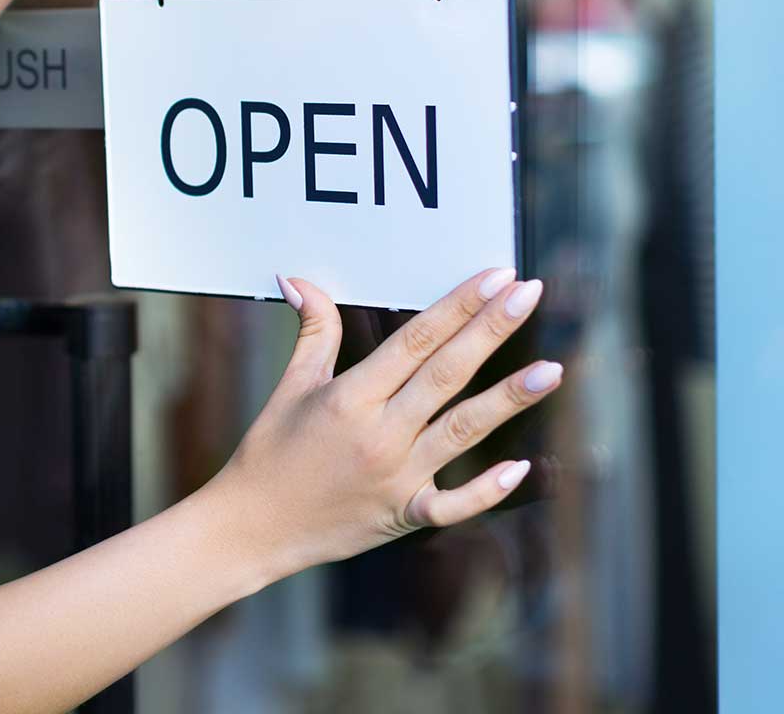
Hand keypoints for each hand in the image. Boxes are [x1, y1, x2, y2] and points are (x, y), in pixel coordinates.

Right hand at [207, 268, 563, 579]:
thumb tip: (298, 279)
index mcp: (349, 398)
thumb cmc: (269, 452)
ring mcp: (396, 476)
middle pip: (446, 373)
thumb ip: (311, 332)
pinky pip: (453, 503)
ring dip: (509, 399)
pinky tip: (522, 466)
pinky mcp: (404, 515)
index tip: (494, 276)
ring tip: (551, 370)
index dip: (457, 305)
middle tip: (528, 293)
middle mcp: (379, 434)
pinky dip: (487, 489)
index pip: (414, 340)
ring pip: (464, 430)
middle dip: (490, 330)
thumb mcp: (290, 387)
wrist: (253, 527)